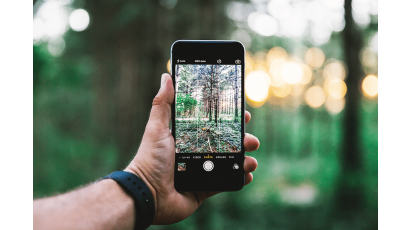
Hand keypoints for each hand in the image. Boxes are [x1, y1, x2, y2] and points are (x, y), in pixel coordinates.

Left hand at [125, 73, 258, 224]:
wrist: (147, 194)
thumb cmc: (150, 159)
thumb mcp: (157, 128)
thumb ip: (163, 103)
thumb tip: (167, 76)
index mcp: (189, 138)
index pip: (214, 125)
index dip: (230, 120)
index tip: (244, 115)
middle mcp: (198, 153)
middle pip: (227, 143)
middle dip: (243, 139)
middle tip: (251, 139)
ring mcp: (203, 171)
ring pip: (231, 162)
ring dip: (245, 159)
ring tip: (250, 159)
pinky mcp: (205, 189)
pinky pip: (227, 183)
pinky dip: (239, 178)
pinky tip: (247, 174)